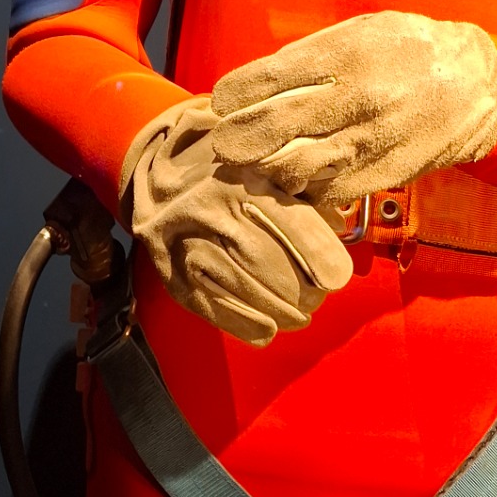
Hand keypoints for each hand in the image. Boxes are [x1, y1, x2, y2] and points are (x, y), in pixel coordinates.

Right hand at [122, 102, 353, 345]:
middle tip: (317, 302)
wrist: (157, 175)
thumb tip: (339, 225)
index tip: (337, 278)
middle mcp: (210, 207)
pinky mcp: (170, 271)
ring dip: (277, 311)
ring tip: (300, 319)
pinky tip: (267, 332)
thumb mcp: (265, 164)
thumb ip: (304, 191)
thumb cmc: (227, 172)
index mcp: (242, 177)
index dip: (317, 253)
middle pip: (265, 259)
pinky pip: (209, 305)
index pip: (288, 219)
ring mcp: (185, 242)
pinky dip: (243, 324)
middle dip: (300, 289)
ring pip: (239, 286)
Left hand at [210, 11, 496, 207]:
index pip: (268, 80)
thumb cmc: (410, 50)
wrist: (478, 85)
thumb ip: (310, 57)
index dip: (232, 96)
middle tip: (223, 143)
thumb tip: (256, 83)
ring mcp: (367, 143)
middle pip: (271, 129)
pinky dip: (300, 189)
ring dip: (264, 170)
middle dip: (234, 140)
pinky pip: (323, 192)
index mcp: (345, 56)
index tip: (221, 103)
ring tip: (256, 163)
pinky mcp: (379, 176)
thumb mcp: (361, 31)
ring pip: (292, 169)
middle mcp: (355, 100)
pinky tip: (292, 179)